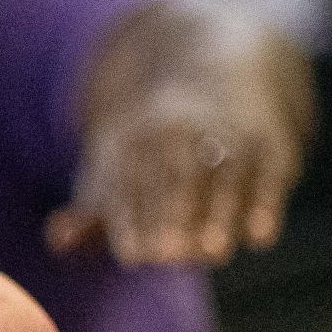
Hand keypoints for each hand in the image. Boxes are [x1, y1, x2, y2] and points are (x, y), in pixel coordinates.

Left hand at [51, 86, 301, 265]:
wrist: (215, 75)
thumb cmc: (150, 152)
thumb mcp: (113, 171)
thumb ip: (88, 214)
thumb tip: (59, 240)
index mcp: (133, 139)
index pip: (129, 182)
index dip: (130, 220)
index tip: (132, 255)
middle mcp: (182, 130)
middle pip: (176, 176)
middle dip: (172, 214)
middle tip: (168, 257)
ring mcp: (229, 134)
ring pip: (225, 176)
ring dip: (219, 213)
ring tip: (212, 253)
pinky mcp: (272, 144)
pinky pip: (269, 173)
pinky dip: (266, 204)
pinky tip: (260, 238)